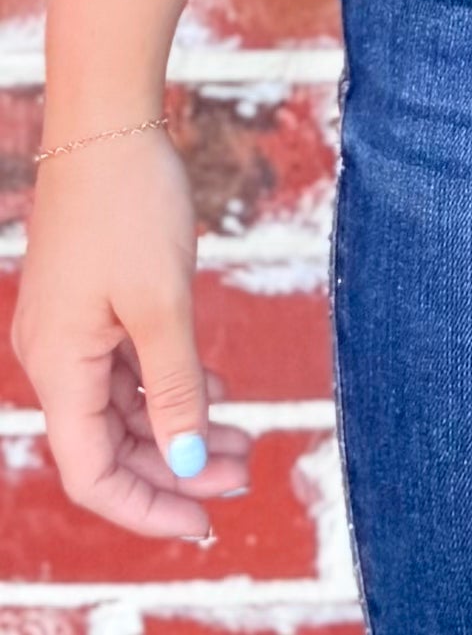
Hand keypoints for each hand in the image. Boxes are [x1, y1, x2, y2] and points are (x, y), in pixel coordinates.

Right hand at [12, 127, 253, 538]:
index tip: (204, 521)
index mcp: (60, 367)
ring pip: (124, 405)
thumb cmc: (130, 203)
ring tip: (244, 440)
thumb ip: (174, 388)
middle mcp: (56, 356)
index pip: (93, 472)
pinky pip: (128, 365)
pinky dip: (170, 384)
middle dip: (175, 468)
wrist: (108, 121)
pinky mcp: (94, 299)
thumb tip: (186, 464)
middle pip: (111, 444)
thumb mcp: (163, 303)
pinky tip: (216, 388)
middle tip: (245, 475)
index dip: (147, 506)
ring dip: (179, 427)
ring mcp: (73, 327)